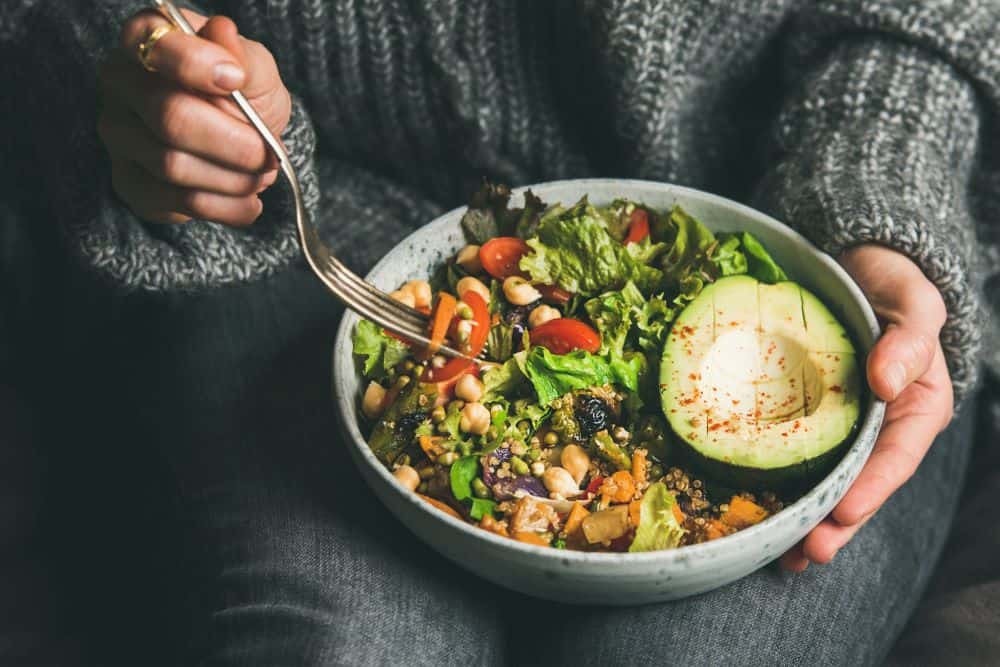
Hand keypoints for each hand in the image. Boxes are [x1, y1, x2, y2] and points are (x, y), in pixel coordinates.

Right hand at [98, 9, 290, 225]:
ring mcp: (118, 135)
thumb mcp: (255, 69)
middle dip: (233, 143)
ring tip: (262, 175)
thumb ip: (243, 57)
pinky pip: (177, 202)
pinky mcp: (129, 182)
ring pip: (173, 166)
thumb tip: (223, 35)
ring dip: (233, 179)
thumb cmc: (242, 94)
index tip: (237, 80)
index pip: (156, 47)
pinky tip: (249, 202)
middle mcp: (120, 84)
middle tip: (268, 155)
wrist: (241, 141)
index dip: (198, 65)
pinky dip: (226, 207)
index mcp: (146, 40)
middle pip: (170, 117)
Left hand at [781, 244, 953, 570]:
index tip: (843, 512)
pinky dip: (778, 485)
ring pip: (827, 481)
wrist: (857, 268)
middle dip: (833, 523)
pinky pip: (793, 454)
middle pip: (859, 484)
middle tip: (805, 553)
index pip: (896, 458)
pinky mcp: (806, 417)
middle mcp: (879, 427)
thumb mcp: (914, 304)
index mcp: (915, 408)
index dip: (871, 489)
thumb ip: (910, 340)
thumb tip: (887, 381)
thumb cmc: (893, 286)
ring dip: (805, 519)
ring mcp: (842, 426)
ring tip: (781, 554)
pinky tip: (755, 510)